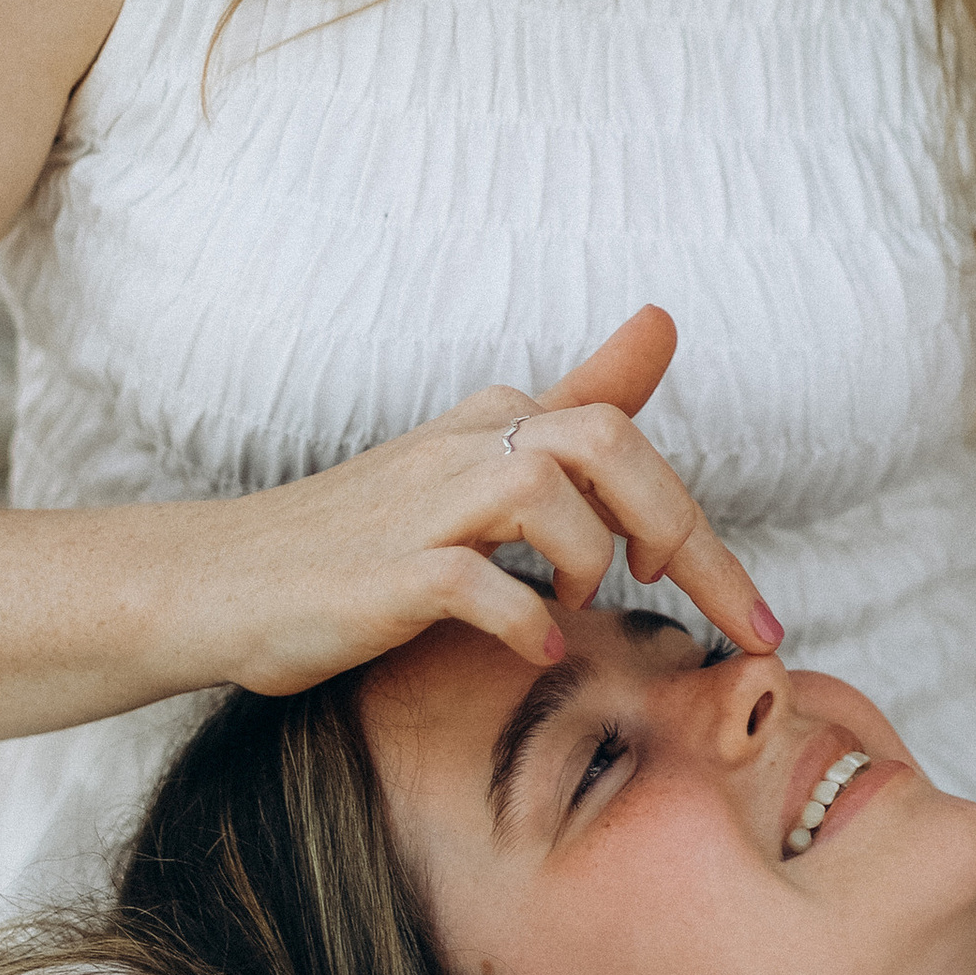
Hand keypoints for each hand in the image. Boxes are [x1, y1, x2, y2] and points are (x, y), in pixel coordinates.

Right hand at [189, 305, 781, 690]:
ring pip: (549, 491)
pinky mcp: (385, 574)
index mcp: (496, 424)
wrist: (217, 583)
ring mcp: (423, 508)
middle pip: (608, 444)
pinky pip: (478, 583)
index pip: (627, 441)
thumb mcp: (479, 460)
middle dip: (679, 535)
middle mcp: (466, 448)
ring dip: (589, 560)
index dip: (702, 531)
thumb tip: (661, 321)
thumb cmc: (358, 535)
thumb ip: (574, 400)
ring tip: (581, 611)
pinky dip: (525, 620)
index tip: (758, 619)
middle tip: (705, 617)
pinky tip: (538, 653)